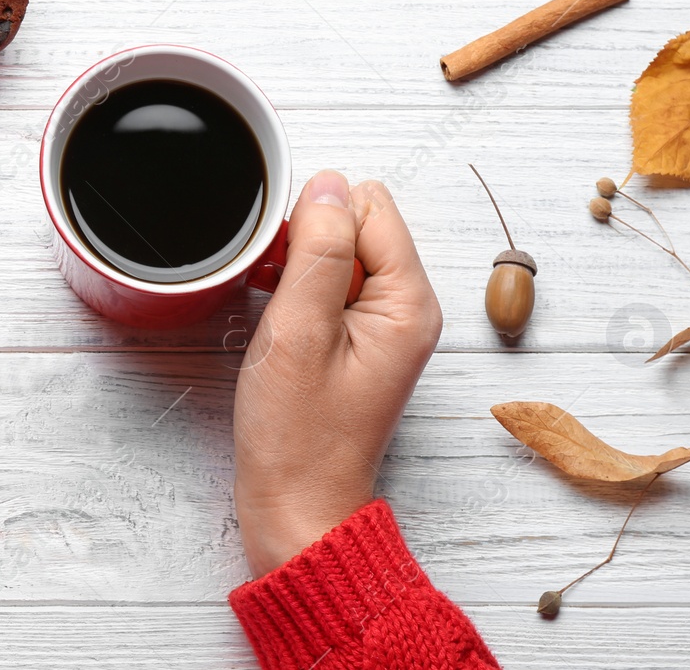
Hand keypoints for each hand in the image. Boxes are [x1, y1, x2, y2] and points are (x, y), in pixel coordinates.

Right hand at [232, 170, 442, 576]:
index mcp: (409, 301)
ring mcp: (386, 326)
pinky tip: (281, 327)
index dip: (316, 223)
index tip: (285, 267)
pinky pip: (331, 286)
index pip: (367, 205)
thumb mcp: (300, 330)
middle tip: (280, 301)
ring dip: (299, 271)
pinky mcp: (361, 341)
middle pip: (356, 224)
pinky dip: (299, 294)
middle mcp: (408, 308)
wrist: (297, 506)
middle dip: (307, 246)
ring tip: (280, 321)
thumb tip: (329, 182)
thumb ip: (319, 249)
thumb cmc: (298, 435)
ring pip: (339, 254)